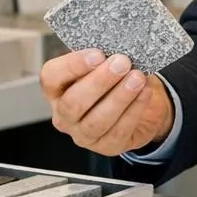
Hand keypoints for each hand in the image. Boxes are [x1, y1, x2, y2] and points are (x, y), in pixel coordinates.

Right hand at [41, 49, 173, 156]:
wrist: (138, 102)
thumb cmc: (115, 78)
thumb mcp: (105, 62)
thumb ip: (103, 56)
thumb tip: (116, 49)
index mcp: (57, 89)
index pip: (51, 77)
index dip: (72, 65)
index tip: (98, 54)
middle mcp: (64, 114)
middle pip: (72, 103)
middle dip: (99, 82)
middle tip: (122, 63)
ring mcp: (83, 134)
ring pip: (96, 121)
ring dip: (119, 98)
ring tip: (136, 78)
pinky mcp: (106, 146)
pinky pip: (118, 131)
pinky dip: (134, 110)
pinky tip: (144, 92)